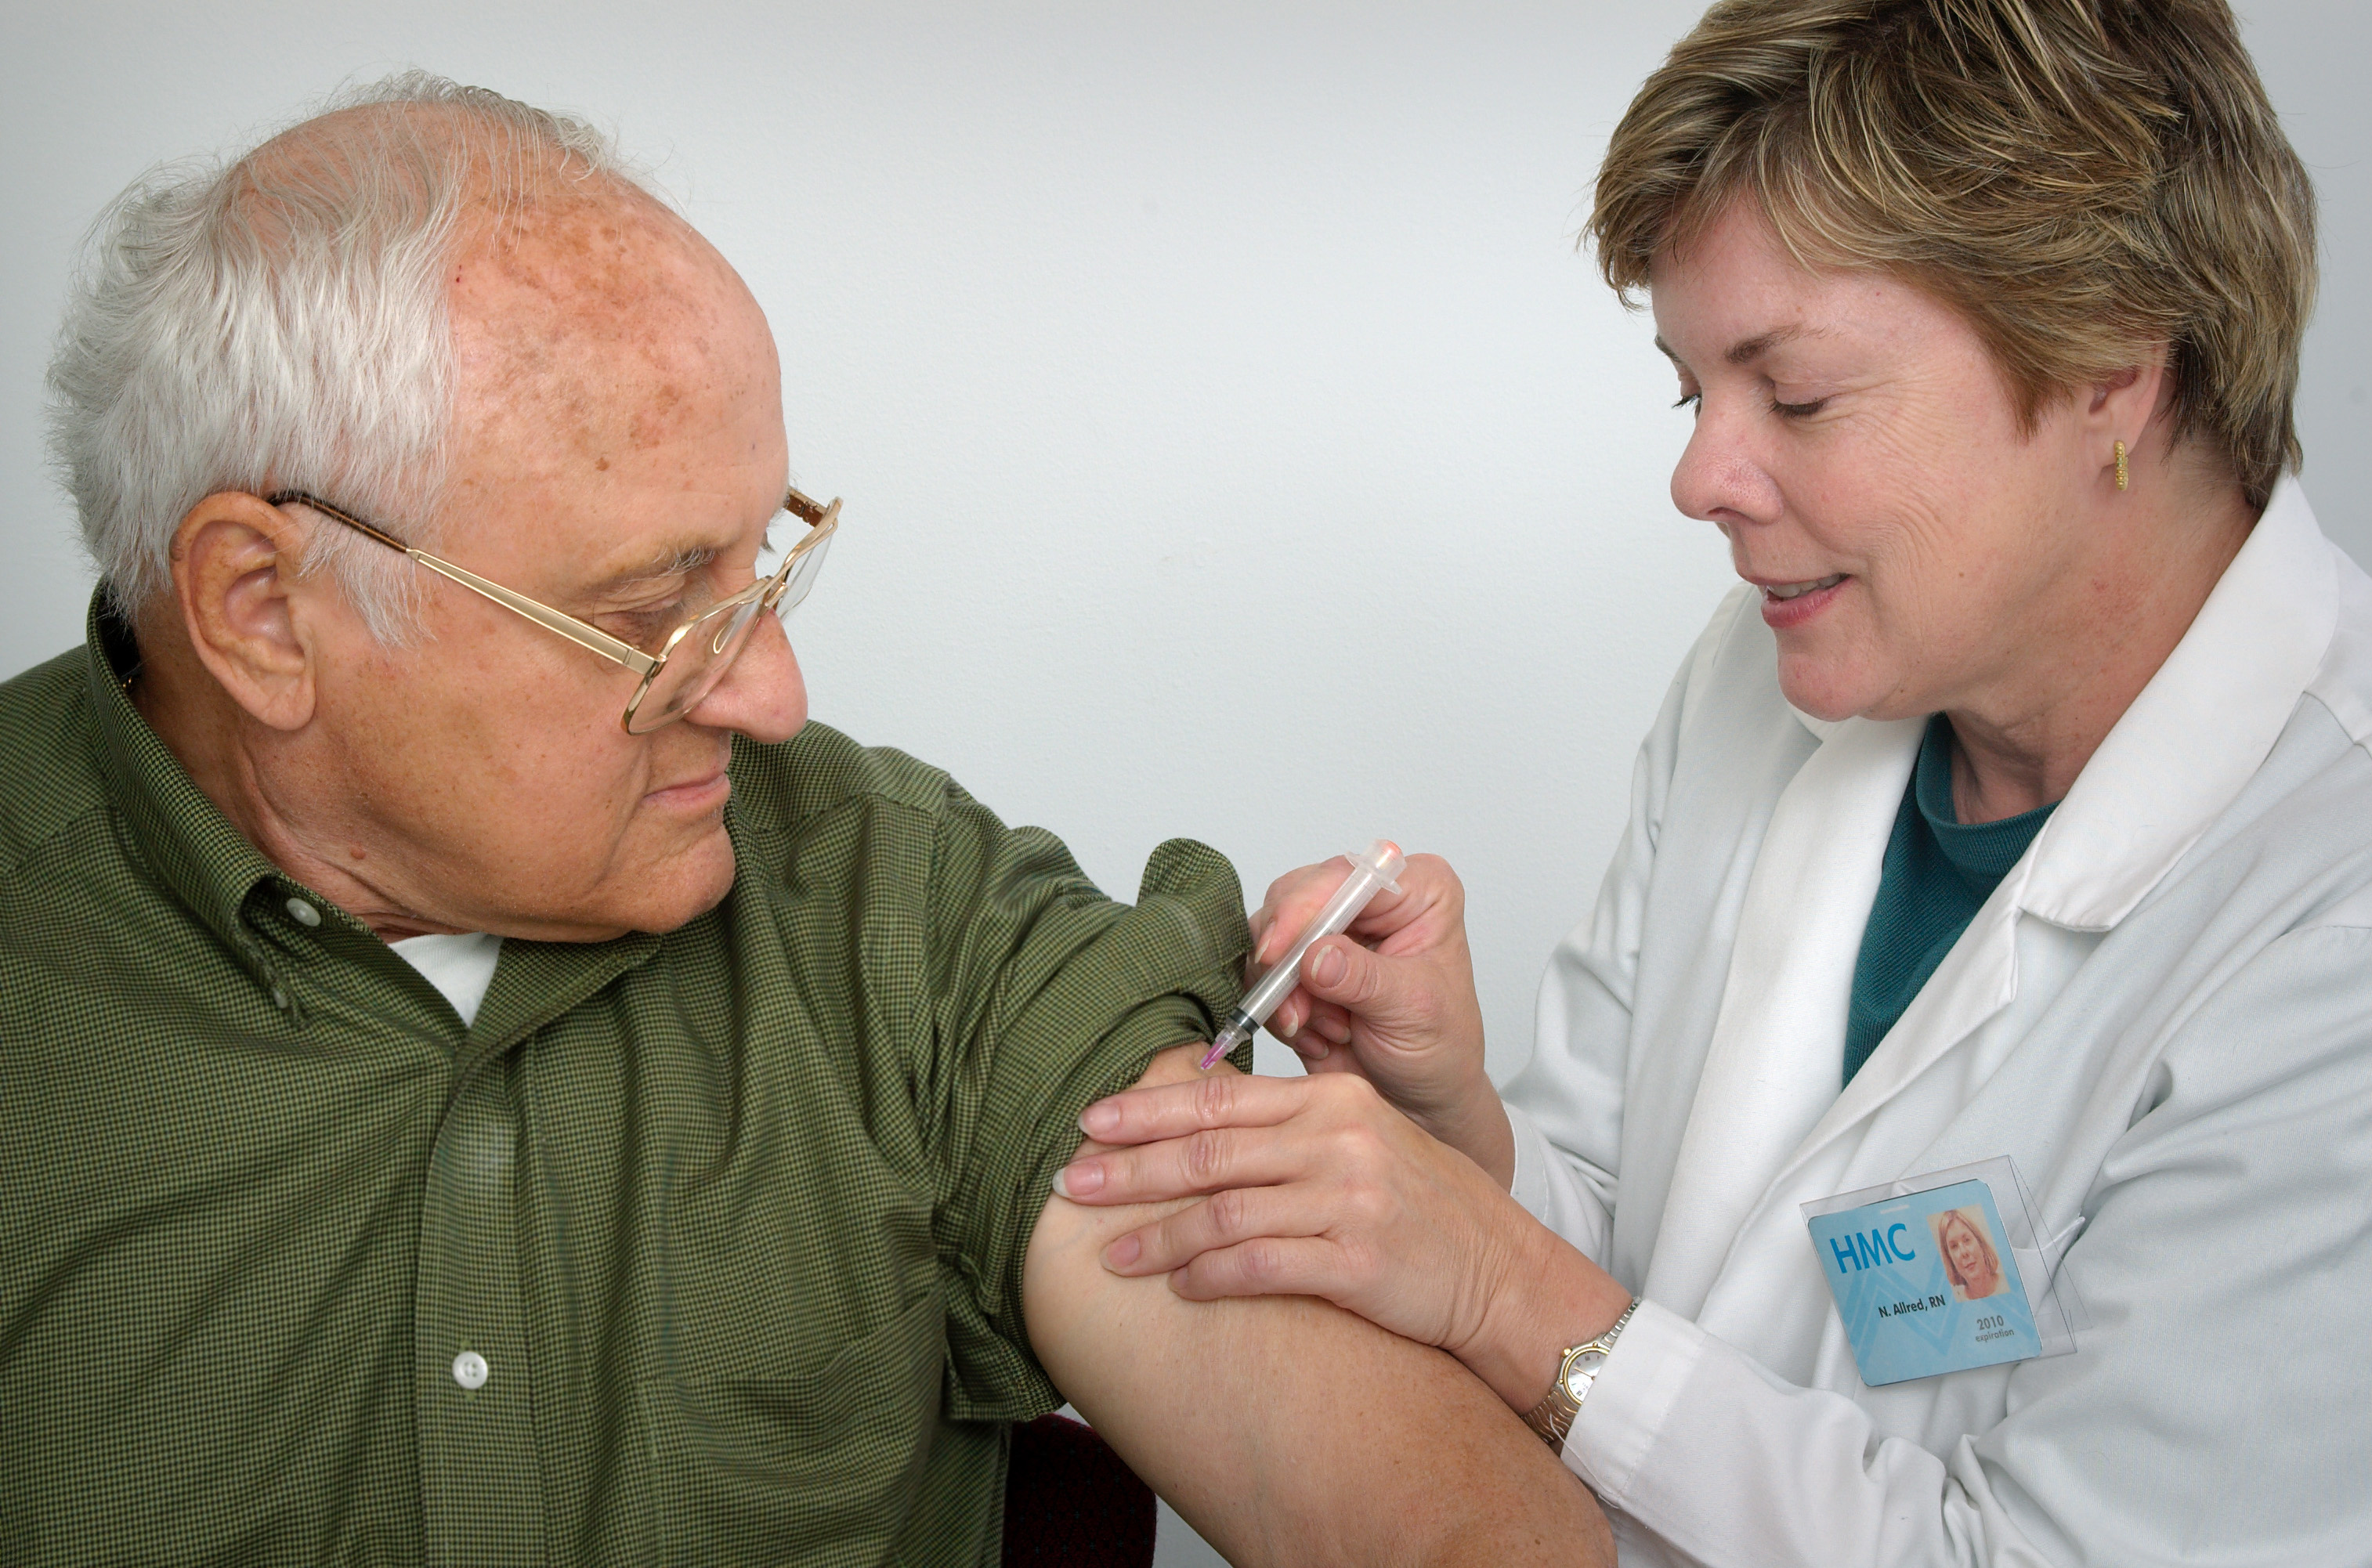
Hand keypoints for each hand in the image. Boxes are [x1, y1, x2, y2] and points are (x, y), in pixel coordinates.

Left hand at [1054, 1071, 1630, 1410]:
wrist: (1502, 1272)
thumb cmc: (1426, 1209)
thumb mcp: (1363, 1140)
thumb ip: (1291, 1127)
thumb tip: (1200, 1122)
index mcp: (1334, 1100)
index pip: (1221, 1097)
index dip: (1149, 1110)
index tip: (1092, 1122)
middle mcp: (1339, 1140)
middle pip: (1209, 1150)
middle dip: (1131, 1169)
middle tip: (1073, 1183)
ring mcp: (1349, 1200)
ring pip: (1224, 1210)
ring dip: (1159, 1236)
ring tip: (1114, 1256)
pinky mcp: (1358, 1261)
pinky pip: (1261, 1265)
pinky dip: (1211, 1276)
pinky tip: (1180, 1288)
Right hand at [1251, 853, 1510, 1182]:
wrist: (1419, 1099)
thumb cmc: (1440, 1048)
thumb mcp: (1413, 1010)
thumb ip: (1363, 979)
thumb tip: (1315, 956)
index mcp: (1416, 891)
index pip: (1348, 875)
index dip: (1306, 907)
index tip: (1279, 951)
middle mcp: (1369, 900)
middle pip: (1296, 895)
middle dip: (1287, 957)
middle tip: (1295, 1007)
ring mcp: (1330, 930)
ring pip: (1269, 934)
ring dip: (1284, 991)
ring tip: (1323, 1028)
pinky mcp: (1298, 964)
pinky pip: (1260, 973)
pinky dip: (1278, 1009)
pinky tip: (1316, 1034)